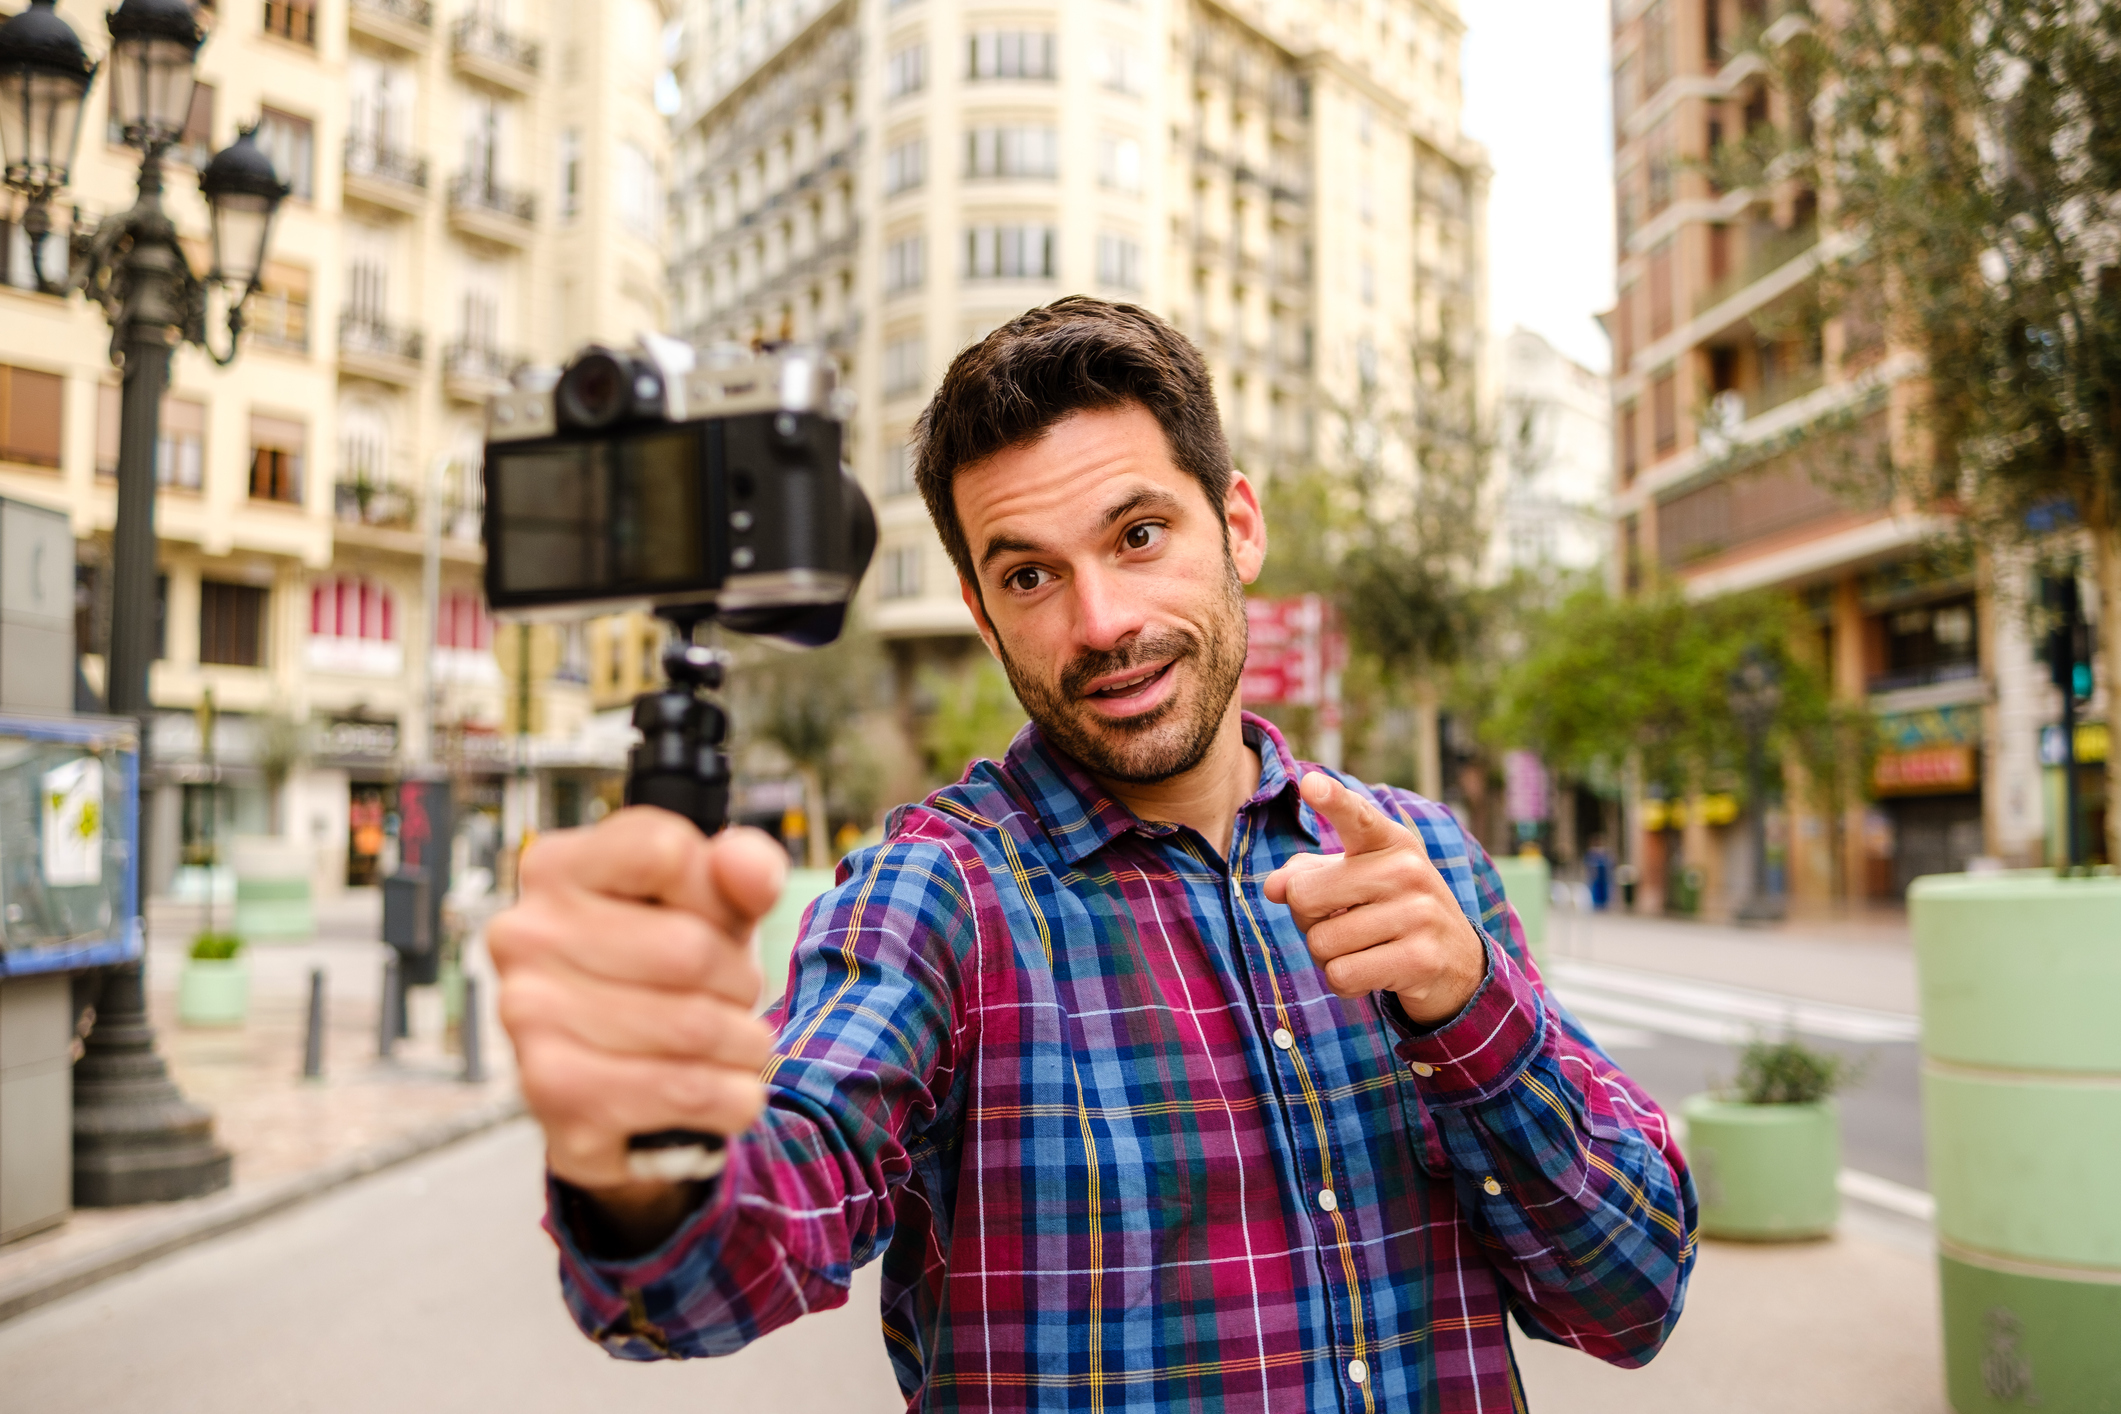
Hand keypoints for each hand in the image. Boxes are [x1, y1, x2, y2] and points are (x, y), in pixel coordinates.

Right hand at [489, 807, 787, 1228]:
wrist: (618, 1086)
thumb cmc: (665, 976)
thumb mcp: (713, 910)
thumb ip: (744, 870)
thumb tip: (746, 866)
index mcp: (557, 868)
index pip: (668, 853)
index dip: (719, 896)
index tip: (715, 922)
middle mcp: (525, 935)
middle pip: (690, 947)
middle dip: (739, 982)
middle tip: (730, 998)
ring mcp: (528, 1014)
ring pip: (696, 1026)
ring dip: (743, 1043)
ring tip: (729, 1044)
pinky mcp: (554, 1091)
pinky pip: (687, 1090)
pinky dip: (732, 1095)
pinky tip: (720, 1089)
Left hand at [1263, 772, 1486, 1025]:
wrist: (1456, 959)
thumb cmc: (1387, 909)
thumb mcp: (1352, 880)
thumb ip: (1306, 876)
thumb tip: (1273, 887)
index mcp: (1388, 840)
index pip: (1355, 815)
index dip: (1332, 800)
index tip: (1311, 783)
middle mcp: (1407, 870)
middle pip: (1304, 897)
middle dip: (1307, 919)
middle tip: (1342, 921)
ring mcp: (1419, 914)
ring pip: (1321, 943)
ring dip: (1327, 956)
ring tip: (1362, 947)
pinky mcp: (1421, 959)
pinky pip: (1342, 975)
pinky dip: (1344, 981)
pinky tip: (1373, 970)